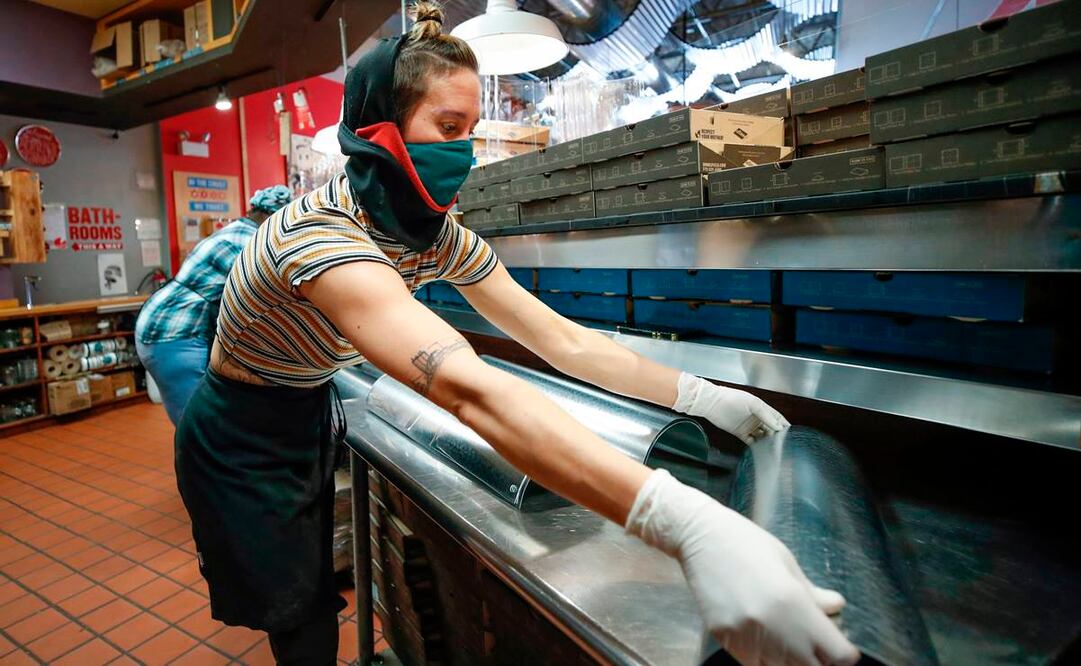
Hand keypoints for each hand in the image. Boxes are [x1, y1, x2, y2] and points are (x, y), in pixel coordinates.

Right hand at [626, 469, 859, 665]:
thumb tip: (837, 607)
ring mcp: (746, 637)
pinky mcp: (725, 640)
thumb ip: (813, 594)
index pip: (838, 656)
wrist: (701, 536)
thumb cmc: (747, 543)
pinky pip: (754, 663)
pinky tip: (763, 636)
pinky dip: (764, 658)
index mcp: (794, 604)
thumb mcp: (788, 564)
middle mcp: (772, 628)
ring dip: (790, 660)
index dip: (844, 654)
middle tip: (815, 645)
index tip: (840, 647)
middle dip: (819, 659)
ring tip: (785, 636)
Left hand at [672, 373, 788, 443]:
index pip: (776, 418)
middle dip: (776, 437)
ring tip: (774, 450)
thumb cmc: (732, 398)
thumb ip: (766, 415)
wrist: (712, 403)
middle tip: (783, 446)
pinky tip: (761, 451)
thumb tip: (778, 427)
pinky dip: (756, 446)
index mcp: (761, 408)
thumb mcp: (753, 404)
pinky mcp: (740, 433)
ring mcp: (748, 426)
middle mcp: (756, 418)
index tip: (791, 434)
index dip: (783, 426)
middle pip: (770, 429)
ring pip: (762, 436)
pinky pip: (751, 441)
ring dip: (767, 442)